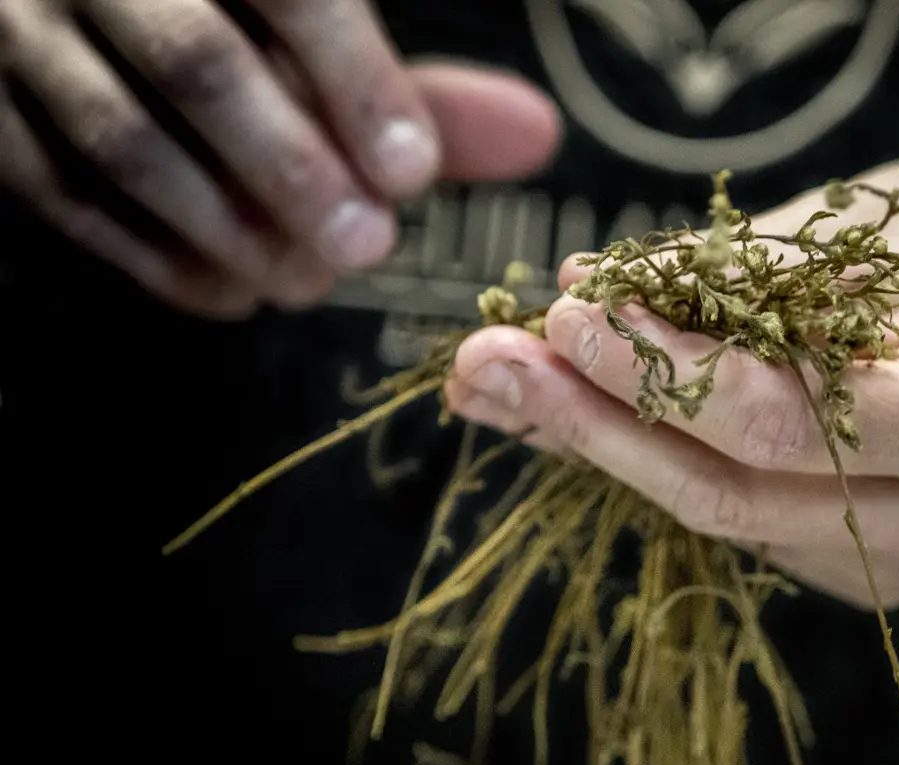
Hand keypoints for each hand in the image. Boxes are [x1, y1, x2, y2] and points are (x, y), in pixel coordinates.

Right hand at [0, 1, 560, 317]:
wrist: (81, 9)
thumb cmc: (232, 29)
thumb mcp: (313, 35)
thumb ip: (413, 87)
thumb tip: (538, 134)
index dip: (358, 82)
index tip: (413, 175)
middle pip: (197, 63)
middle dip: (291, 167)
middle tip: (366, 246)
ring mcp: (28, 36)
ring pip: (120, 136)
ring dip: (226, 228)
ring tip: (305, 284)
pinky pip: (60, 193)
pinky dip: (151, 256)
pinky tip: (230, 293)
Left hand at [445, 150, 898, 608]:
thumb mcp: (870, 227)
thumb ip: (730, 277)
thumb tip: (586, 289)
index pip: (773, 419)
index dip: (651, 370)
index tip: (563, 311)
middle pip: (735, 495)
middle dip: (597, 426)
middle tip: (490, 369)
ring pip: (739, 521)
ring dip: (621, 449)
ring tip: (523, 381)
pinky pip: (768, 528)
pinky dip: (688, 467)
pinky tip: (615, 417)